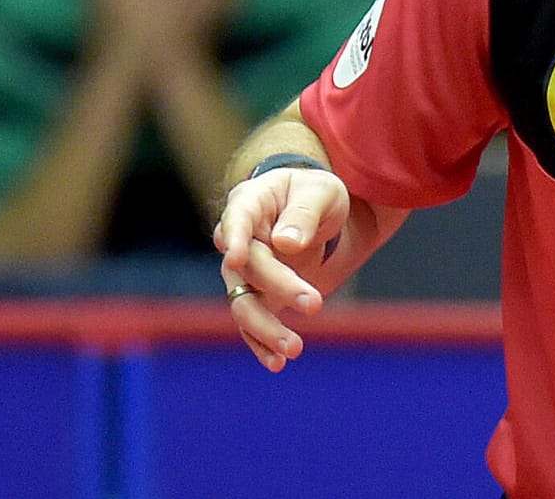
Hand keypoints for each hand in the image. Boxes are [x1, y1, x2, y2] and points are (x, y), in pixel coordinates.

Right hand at [214, 167, 349, 370]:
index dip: (233, 238)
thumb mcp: (320, 191)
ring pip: (243, 303)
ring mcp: (242, 272)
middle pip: (249, 268)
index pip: (236, 219)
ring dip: (265, 327)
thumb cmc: (313, 193)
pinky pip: (250, 323)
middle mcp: (237, 240)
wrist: (312, 210)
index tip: (236, 256)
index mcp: (250, 203)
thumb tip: (286, 243)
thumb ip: (304, 213)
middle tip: (315, 304)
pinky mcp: (255, 296)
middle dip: (280, 287)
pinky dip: (261, 343)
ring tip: (294, 349)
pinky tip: (277, 362)